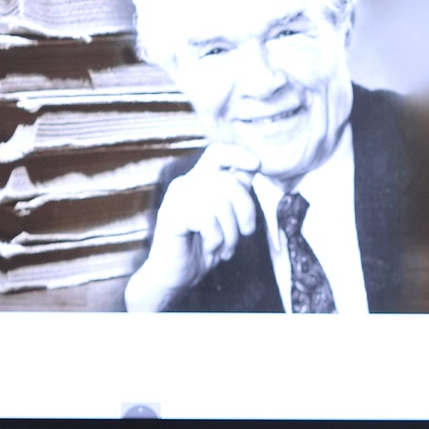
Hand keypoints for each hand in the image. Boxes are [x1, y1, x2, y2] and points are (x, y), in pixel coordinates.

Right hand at [124, 144, 262, 311]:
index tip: (257, 164)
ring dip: (230, 232)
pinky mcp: (170, 215)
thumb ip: (237, 191)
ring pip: (220, 202)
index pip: (218, 152)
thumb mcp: (228, 217)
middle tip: (245, 234)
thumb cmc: (203, 246)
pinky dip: (215, 239)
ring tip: (225, 247)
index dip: (239, 154)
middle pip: (228, 181)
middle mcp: (186, 183)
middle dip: (246, 210)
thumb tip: (255, 165)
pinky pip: (206, 219)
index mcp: (200, 180)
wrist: (176, 276)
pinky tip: (209, 248)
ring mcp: (176, 198)